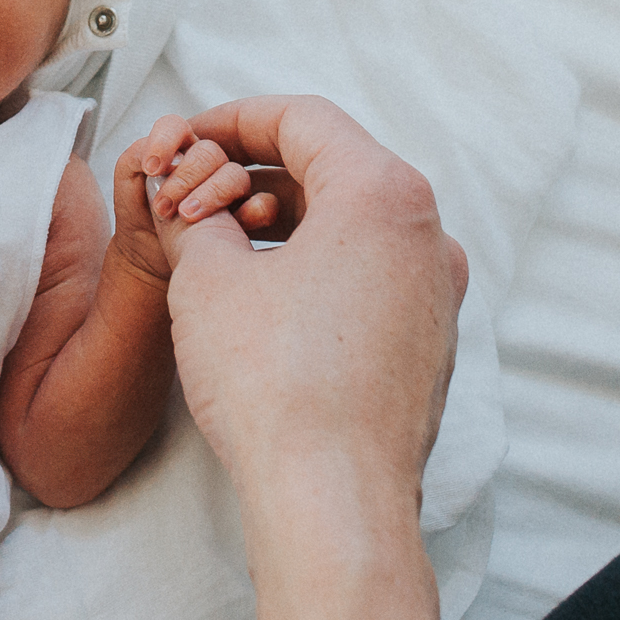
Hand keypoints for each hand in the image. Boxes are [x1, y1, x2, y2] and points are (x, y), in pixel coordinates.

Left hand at [107, 113, 282, 284]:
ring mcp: (228, 188)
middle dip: (184, 178)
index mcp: (176, 149)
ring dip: (211, 195)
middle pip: (208, 152)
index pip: (176, 127)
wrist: (147, 258)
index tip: (151, 168)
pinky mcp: (247, 213)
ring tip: (188, 218)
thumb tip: (162, 153)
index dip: (164, 141)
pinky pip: (264, 204)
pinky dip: (252, 212)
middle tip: (163, 207)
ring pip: (236, 176)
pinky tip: (232, 224)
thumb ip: (134, 158)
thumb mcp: (127, 185)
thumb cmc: (138, 218)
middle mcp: (205, 164)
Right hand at [152, 96, 466, 489]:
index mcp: (384, 193)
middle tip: (191, 198)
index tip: (186, 139)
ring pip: (352, 224)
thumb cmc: (274, 385)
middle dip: (252, 175)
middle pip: (331, 167)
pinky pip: (370, 275)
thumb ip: (191, 218)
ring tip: (216, 248)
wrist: (333, 500)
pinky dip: (316, 266)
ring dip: (282, 222)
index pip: (302, 118)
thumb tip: (181, 202)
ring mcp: (437, 290)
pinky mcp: (431, 341)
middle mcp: (428, 233)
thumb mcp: (206, 280)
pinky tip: (261, 299)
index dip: (231, 119)